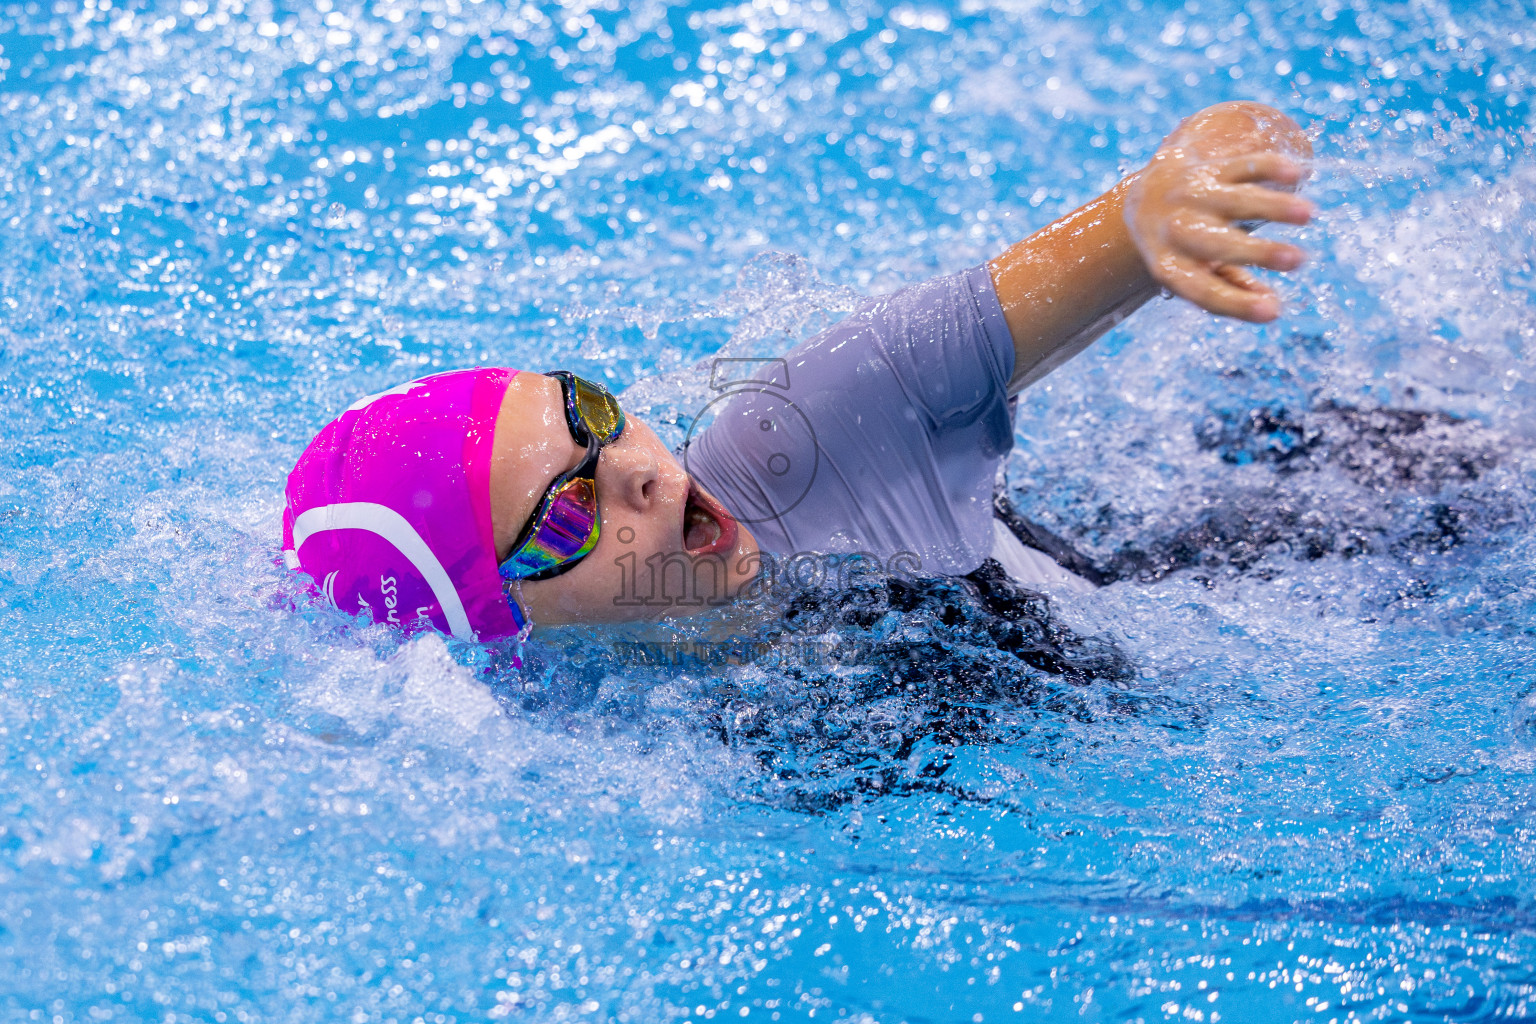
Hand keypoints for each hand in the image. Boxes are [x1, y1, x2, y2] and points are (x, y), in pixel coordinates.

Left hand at [1125, 126, 1313, 322]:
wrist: (1144, 198)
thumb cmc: (1180, 248)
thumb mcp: (1194, 274)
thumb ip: (1231, 290)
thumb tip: (1273, 310)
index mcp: (1170, 267)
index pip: (1202, 290)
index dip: (1236, 303)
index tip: (1273, 312)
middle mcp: (1177, 230)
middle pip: (1217, 243)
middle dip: (1258, 252)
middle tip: (1298, 260)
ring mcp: (1191, 196)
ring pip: (1234, 199)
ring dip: (1272, 206)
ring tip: (1308, 214)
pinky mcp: (1206, 167)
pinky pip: (1239, 165)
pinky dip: (1268, 167)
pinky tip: (1297, 173)